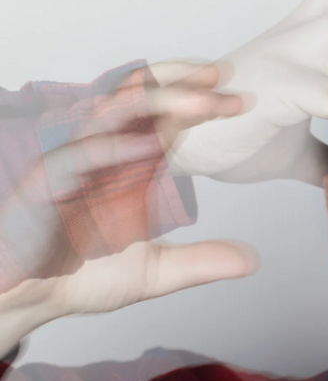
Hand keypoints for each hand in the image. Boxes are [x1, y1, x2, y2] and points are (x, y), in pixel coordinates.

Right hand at [0, 63, 255, 321]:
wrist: (22, 302)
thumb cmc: (75, 275)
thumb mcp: (153, 271)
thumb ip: (200, 261)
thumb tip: (252, 261)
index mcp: (125, 166)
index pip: (164, 120)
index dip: (201, 105)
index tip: (243, 101)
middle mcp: (99, 155)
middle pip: (139, 101)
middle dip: (183, 85)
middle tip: (225, 79)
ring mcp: (70, 165)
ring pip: (111, 116)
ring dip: (157, 103)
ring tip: (202, 101)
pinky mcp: (41, 186)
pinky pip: (77, 157)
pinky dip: (114, 149)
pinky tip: (152, 146)